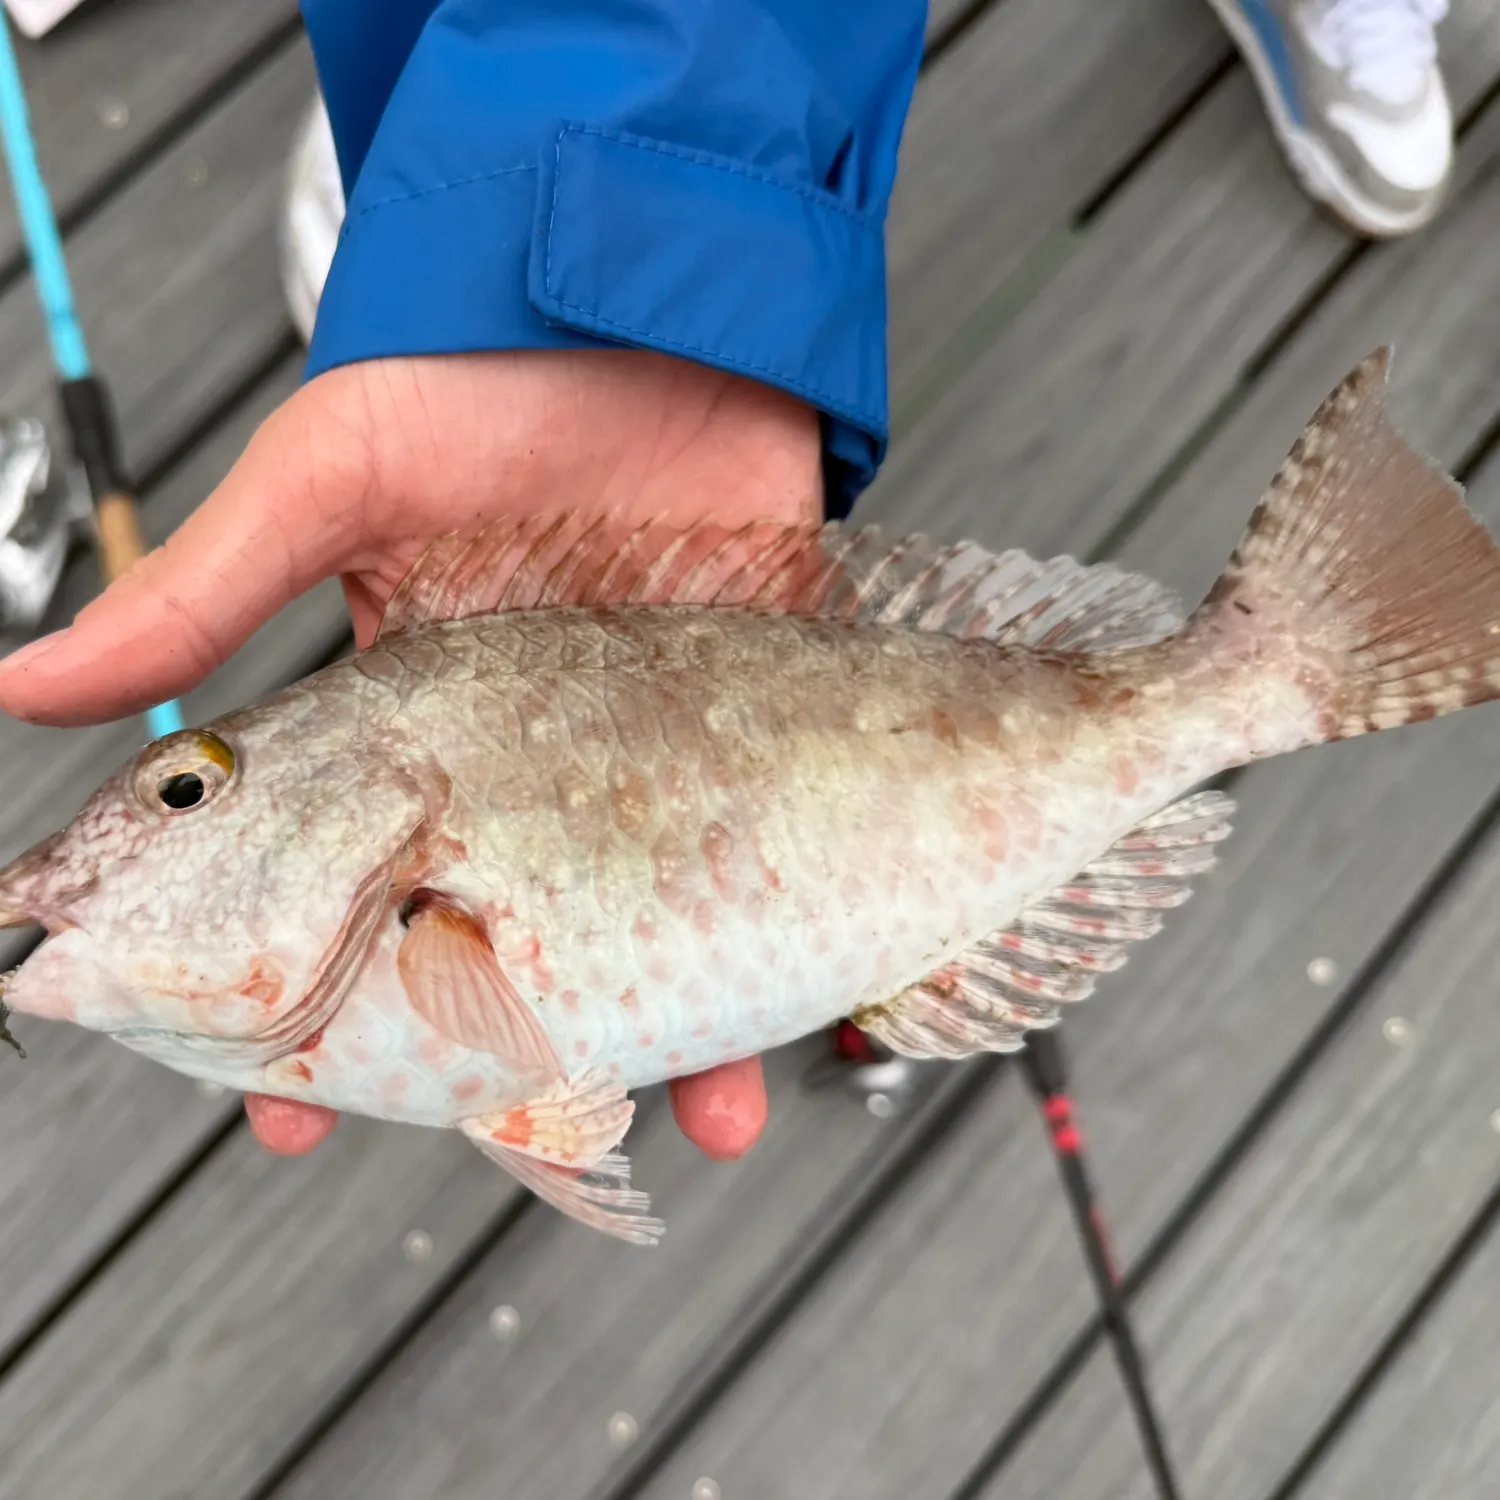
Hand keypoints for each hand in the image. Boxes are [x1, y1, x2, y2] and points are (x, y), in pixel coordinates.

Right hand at [0, 348, 823, 1160]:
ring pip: (662, 916)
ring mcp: (651, 743)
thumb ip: (211, 593)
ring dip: (684, 1023)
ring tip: (708, 1112)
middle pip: (521, 934)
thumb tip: (27, 682)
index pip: (350, 893)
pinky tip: (807, 1008)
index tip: (294, 1106)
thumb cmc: (484, 369)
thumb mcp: (335, 477)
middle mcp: (535, 755)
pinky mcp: (756, 707)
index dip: (319, 1002)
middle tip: (516, 1130)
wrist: (660, 294)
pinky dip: (791, 926)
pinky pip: (773, 843)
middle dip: (516, 1046)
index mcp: (415, 722)